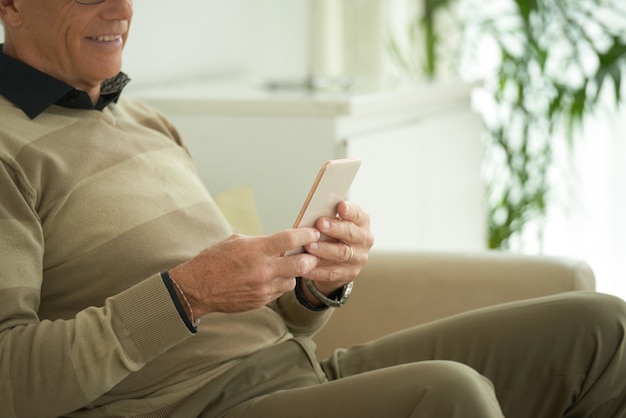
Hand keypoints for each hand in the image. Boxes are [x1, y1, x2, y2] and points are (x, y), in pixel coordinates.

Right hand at [169, 228, 320, 315]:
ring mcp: (263, 288)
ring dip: (292, 274)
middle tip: (310, 254)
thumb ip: (260, 242)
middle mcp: (263, 270)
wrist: (197, 288)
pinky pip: (278, 292)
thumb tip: (279, 243)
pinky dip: (278, 285)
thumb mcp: (236, 241)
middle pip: (302, 264)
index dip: (306, 235)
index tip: (313, 233)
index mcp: (257, 250)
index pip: (291, 240)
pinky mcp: (260, 301)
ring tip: (285, 268)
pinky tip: (270, 279)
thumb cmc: (214, 261)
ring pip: (292, 281)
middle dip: (310, 258)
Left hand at [302, 201, 373, 294]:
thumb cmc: (335, 234)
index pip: (358, 215)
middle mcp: (364, 240)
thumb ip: (329, 215)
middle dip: (334, 228)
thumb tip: (313, 210)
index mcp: (362, 222)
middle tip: (319, 224)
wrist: (340, 260)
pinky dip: (318, 269)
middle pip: (350, 233)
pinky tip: (306, 265)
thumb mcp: (336, 221)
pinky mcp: (350, 273)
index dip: (350, 211)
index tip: (340, 206)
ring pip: (342, 253)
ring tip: (309, 246)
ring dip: (324, 249)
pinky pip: (332, 272)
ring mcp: (359, 258)